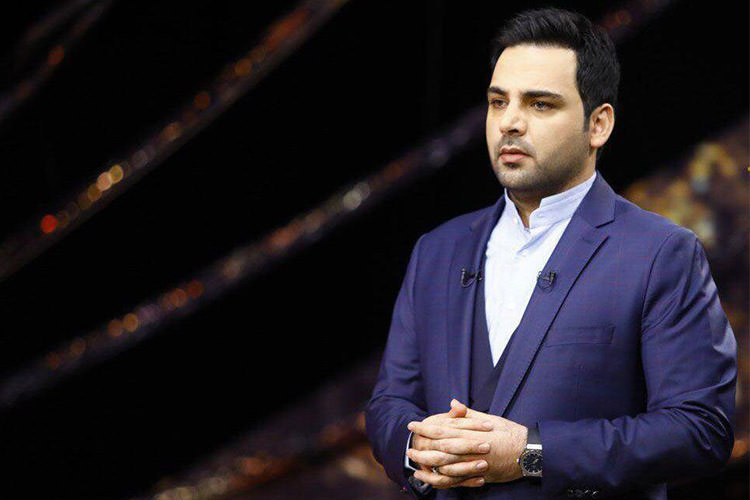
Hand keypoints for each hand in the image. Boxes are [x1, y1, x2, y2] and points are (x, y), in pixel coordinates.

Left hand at [410, 400, 527, 484]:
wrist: (530, 452)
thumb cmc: (509, 432)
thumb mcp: (489, 419)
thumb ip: (468, 414)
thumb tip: (453, 404)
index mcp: (472, 432)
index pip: (443, 429)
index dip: (426, 428)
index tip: (413, 425)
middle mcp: (472, 449)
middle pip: (441, 450)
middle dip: (423, 449)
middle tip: (409, 449)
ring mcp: (476, 464)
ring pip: (447, 467)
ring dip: (429, 467)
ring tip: (415, 465)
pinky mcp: (480, 476)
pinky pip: (458, 480)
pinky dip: (443, 480)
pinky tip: (433, 479)